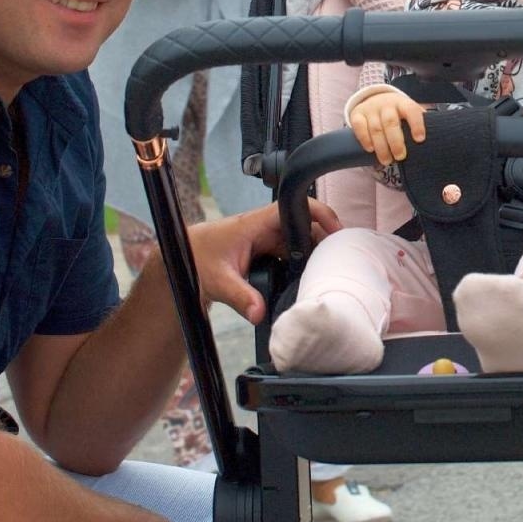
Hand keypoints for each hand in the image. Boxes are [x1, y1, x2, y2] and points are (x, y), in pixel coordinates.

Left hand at [187, 199, 340, 323]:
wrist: (183, 258)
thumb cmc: (198, 259)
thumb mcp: (220, 281)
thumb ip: (241, 297)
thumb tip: (259, 314)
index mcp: (256, 224)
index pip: (295, 207)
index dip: (319, 213)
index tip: (336, 230)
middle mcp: (265, 227)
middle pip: (304, 224)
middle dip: (323, 237)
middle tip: (339, 258)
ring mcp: (267, 238)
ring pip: (300, 239)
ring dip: (314, 251)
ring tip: (329, 268)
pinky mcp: (267, 250)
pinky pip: (292, 251)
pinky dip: (303, 261)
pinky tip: (310, 276)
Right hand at [349, 90, 426, 164]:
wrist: (374, 99)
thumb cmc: (397, 113)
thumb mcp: (408, 113)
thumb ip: (418, 123)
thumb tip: (434, 141)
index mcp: (403, 103)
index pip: (412, 111)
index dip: (417, 124)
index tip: (420, 140)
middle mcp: (386, 104)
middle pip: (391, 122)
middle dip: (396, 142)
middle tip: (400, 157)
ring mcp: (371, 109)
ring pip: (375, 128)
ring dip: (381, 146)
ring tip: (386, 161)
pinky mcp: (357, 114)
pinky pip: (359, 126)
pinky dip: (364, 139)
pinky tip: (370, 149)